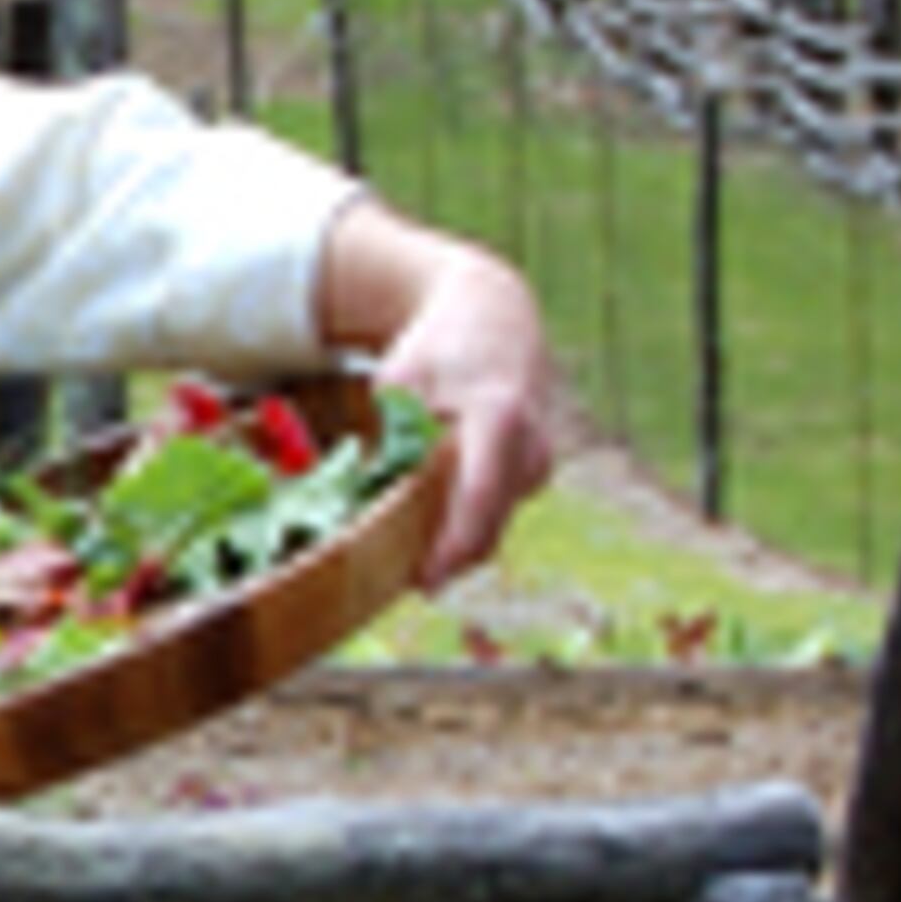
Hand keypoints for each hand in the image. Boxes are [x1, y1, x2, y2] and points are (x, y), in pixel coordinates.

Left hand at [317, 200, 561, 584]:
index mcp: (499, 418)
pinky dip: (458, 525)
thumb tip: (364, 490)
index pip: (479, 498)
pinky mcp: (532, 476)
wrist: (495, 319)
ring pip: (489, 527)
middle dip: (441, 560)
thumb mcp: (403, 380)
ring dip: (447, 544)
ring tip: (397, 552)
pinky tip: (422, 521)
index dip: (452, 547)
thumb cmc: (441, 347)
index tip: (422, 582)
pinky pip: (492, 515)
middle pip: (486, 528)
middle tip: (387, 578)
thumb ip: (392, 434)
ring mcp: (536, 465)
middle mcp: (529, 448)